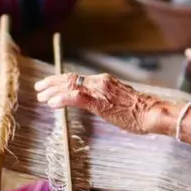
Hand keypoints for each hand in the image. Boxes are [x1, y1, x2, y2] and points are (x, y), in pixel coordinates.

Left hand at [34, 72, 160, 133]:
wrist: (151, 113)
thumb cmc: (139, 111)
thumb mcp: (118, 100)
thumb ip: (104, 98)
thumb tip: (93, 103)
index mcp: (103, 81)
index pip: (76, 77)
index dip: (59, 81)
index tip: (47, 86)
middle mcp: (99, 81)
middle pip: (69, 79)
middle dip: (51, 84)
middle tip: (38, 89)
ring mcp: (99, 91)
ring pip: (70, 86)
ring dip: (53, 92)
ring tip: (41, 97)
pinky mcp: (100, 102)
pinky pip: (76, 98)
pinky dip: (62, 99)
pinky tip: (52, 103)